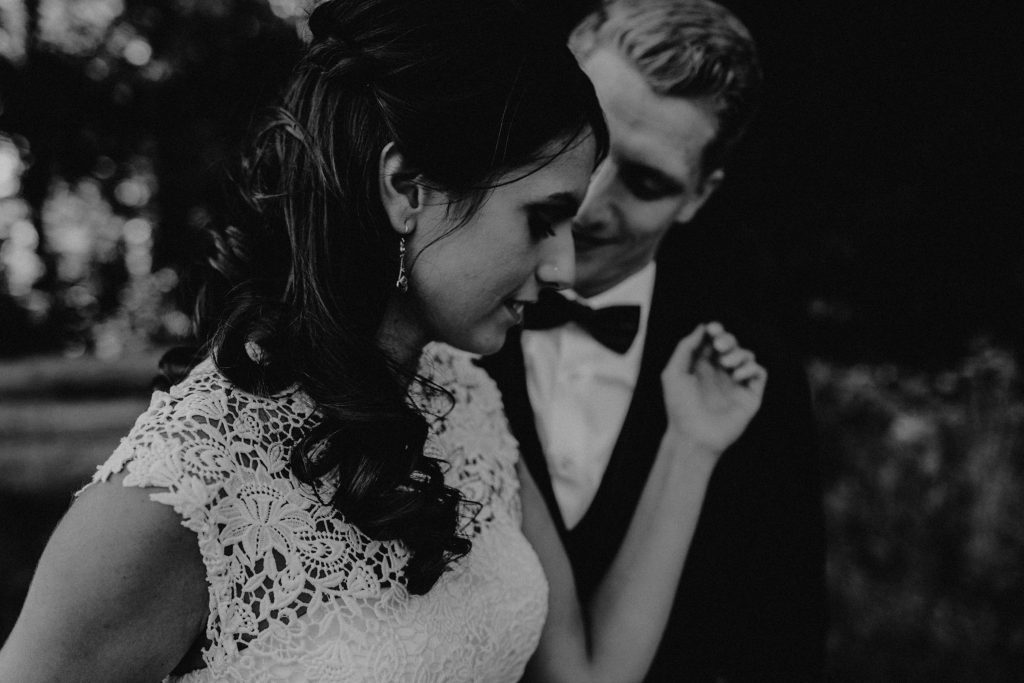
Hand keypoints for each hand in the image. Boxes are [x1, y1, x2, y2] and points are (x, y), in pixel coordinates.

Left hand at [661, 322, 766, 455]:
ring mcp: (736, 384)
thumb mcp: (674, 372)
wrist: (694, 435)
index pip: (714, 341)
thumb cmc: (680, 407)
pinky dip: (751, 368)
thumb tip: (702, 327)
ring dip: (738, 354)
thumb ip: (685, 347)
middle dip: (728, 339)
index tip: (713, 329)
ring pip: (747, 356)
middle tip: (720, 346)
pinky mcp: (750, 395)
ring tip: (726, 364)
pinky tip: (737, 375)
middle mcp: (720, 373)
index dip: (716, 331)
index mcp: (701, 366)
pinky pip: (759, 372)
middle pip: (732, 345)